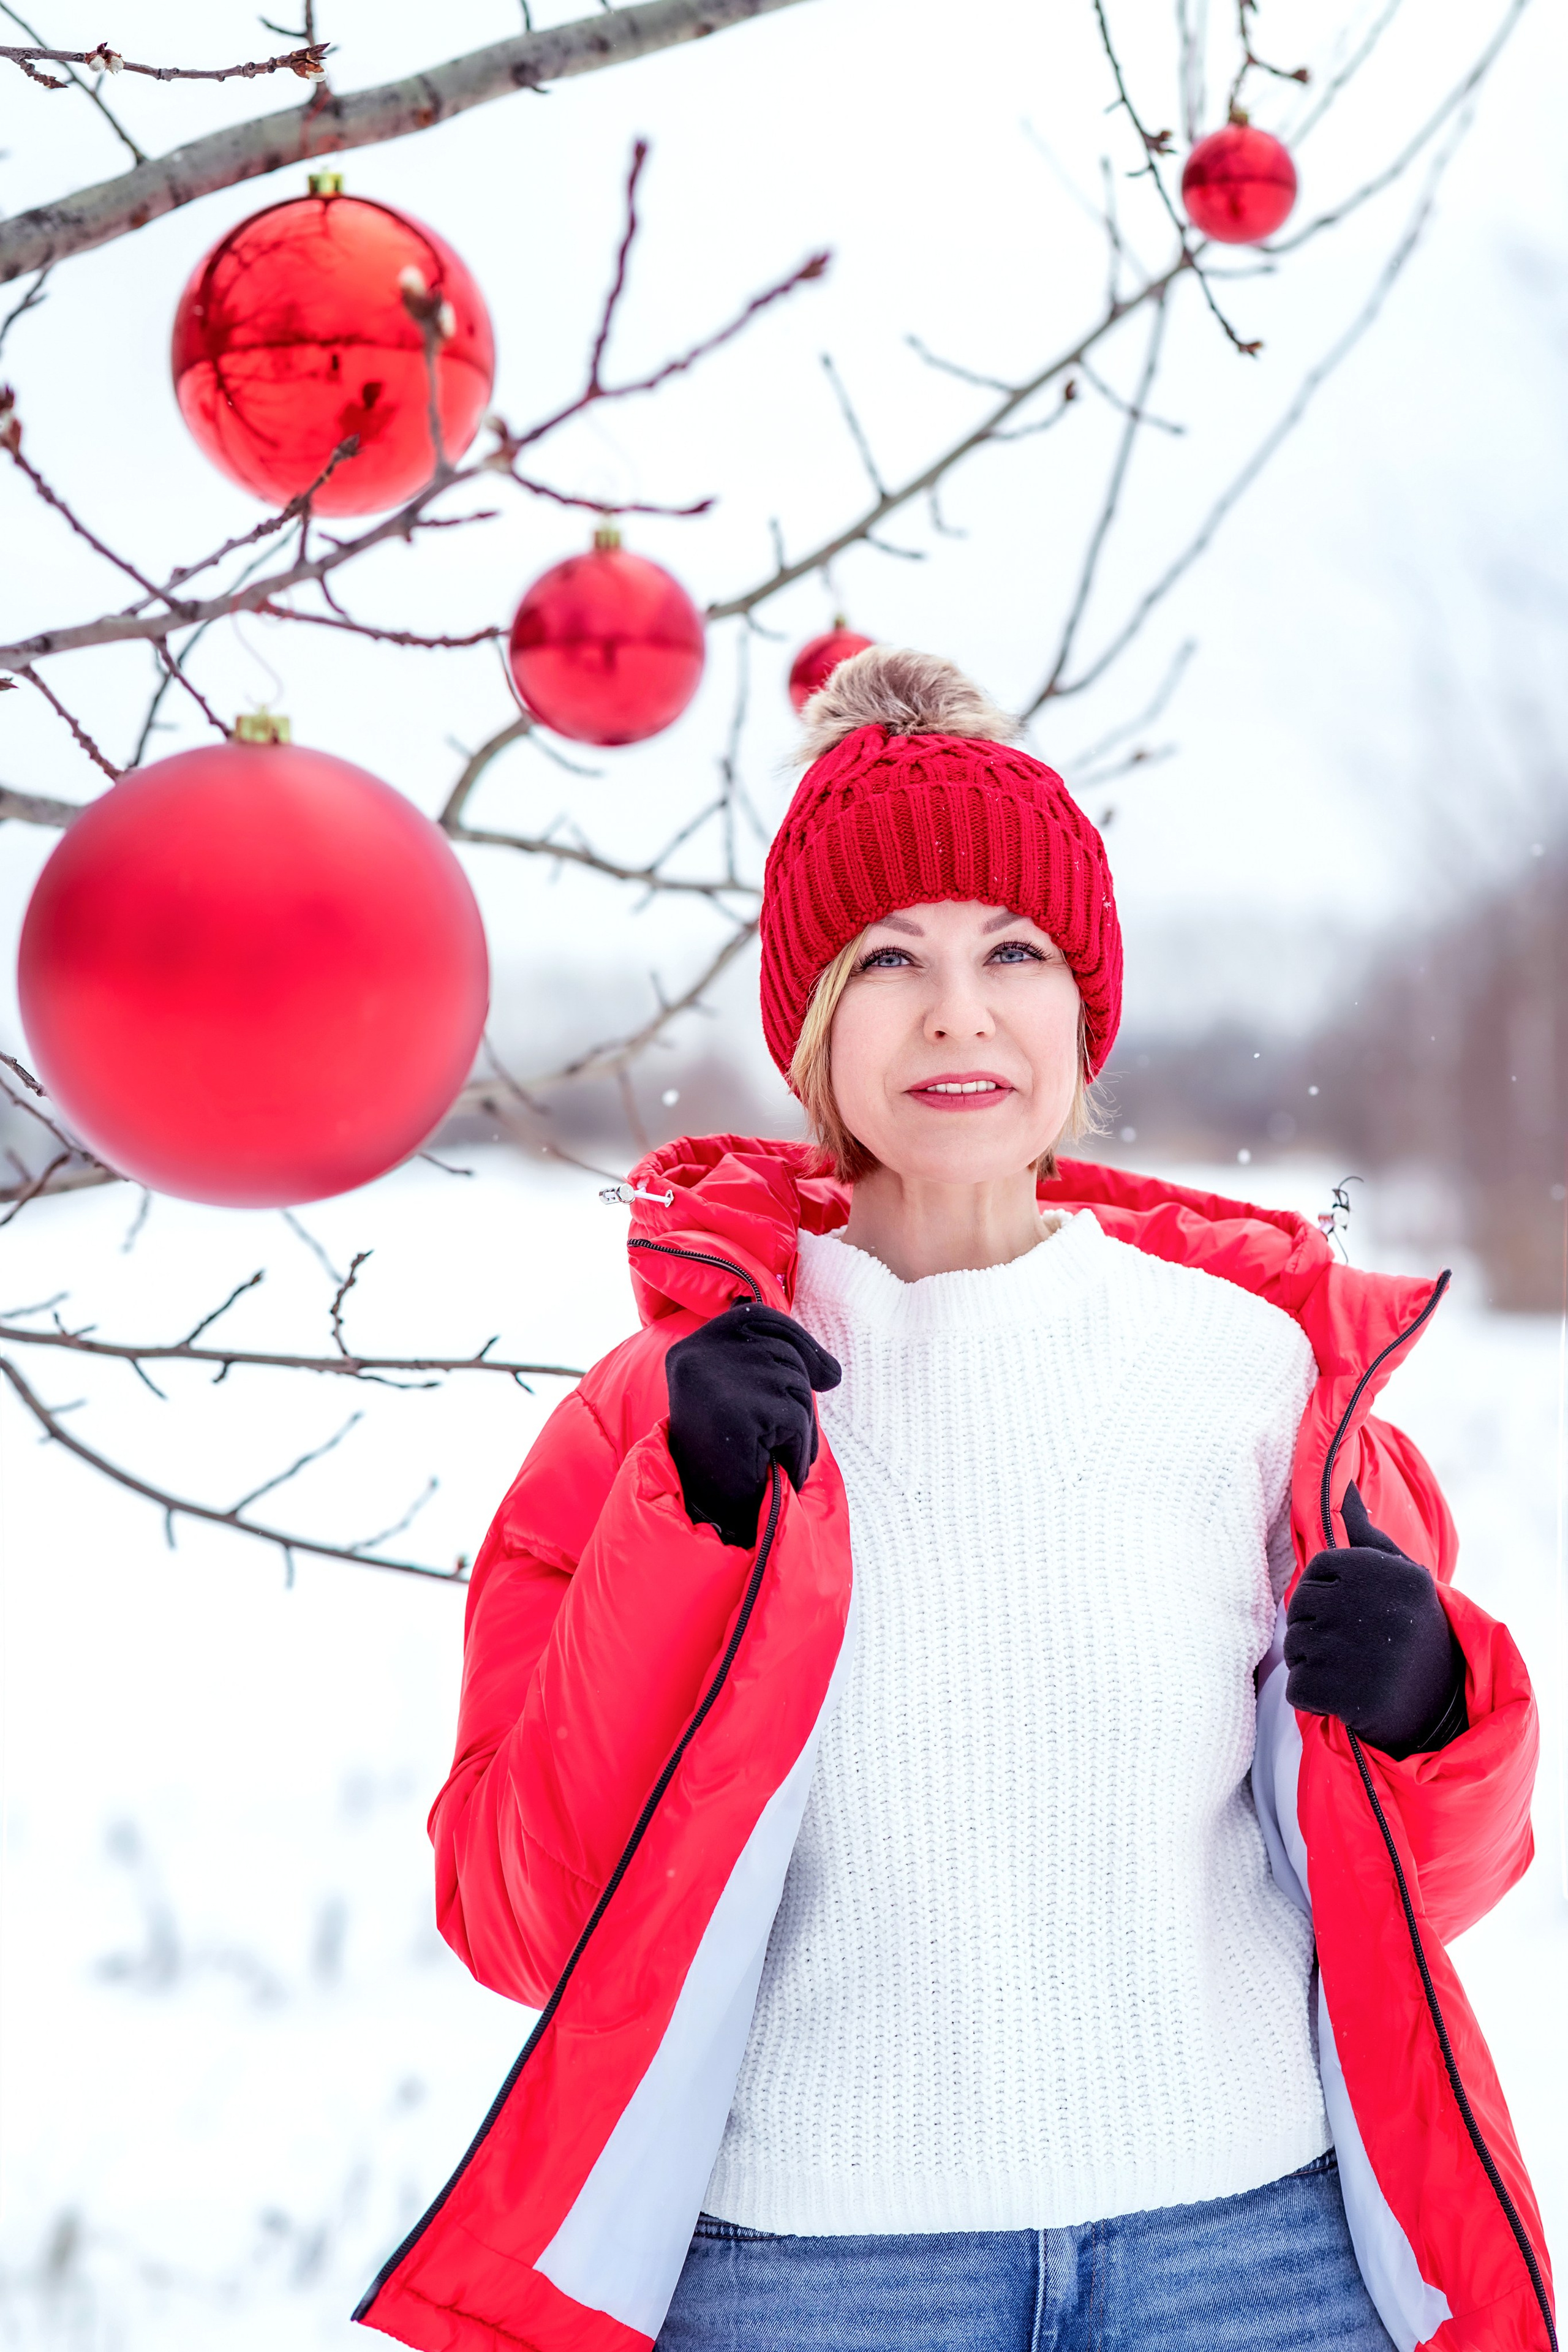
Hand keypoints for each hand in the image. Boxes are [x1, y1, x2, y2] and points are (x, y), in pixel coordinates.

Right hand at [665, 1304, 841, 1547]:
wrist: (703, 1515)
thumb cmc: (728, 1457)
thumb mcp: (744, 1399)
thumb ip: (778, 1366)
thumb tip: (833, 1373)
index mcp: (691, 1347)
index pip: (759, 1316)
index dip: (798, 1342)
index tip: (822, 1374)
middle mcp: (697, 1354)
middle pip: (783, 1352)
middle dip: (798, 1395)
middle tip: (775, 1439)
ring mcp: (715, 1380)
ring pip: (795, 1386)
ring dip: (798, 1427)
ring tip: (768, 1454)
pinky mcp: (738, 1411)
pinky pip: (796, 1419)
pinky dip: (796, 1447)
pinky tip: (771, 1466)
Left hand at [1284, 1484, 1466, 1758]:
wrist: (1442, 1705)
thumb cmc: (1411, 1630)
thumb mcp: (1400, 1576)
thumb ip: (1367, 1533)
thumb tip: (1345, 1485)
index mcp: (1391, 1572)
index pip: (1317, 1570)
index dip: (1321, 1595)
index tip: (1346, 1614)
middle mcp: (1381, 1607)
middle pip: (1299, 1609)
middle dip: (1312, 1631)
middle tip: (1347, 1648)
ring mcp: (1367, 1653)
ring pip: (1295, 1649)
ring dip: (1312, 1665)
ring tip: (1349, 1671)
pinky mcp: (1356, 1696)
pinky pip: (1298, 1690)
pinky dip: (1313, 1698)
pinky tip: (1344, 1697)